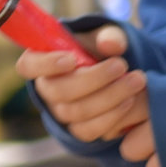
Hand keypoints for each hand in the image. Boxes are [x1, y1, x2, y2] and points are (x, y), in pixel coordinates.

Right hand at [17, 27, 151, 148]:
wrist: (119, 73)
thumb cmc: (104, 48)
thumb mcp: (108, 35)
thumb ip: (110, 36)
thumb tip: (111, 45)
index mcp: (43, 61)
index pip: (29, 65)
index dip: (45, 65)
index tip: (71, 59)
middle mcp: (47, 88)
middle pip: (58, 91)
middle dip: (93, 79)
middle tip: (122, 65)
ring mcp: (60, 111)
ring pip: (76, 112)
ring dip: (109, 97)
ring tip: (136, 81)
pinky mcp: (77, 129)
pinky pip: (88, 131)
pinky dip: (111, 117)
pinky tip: (129, 101)